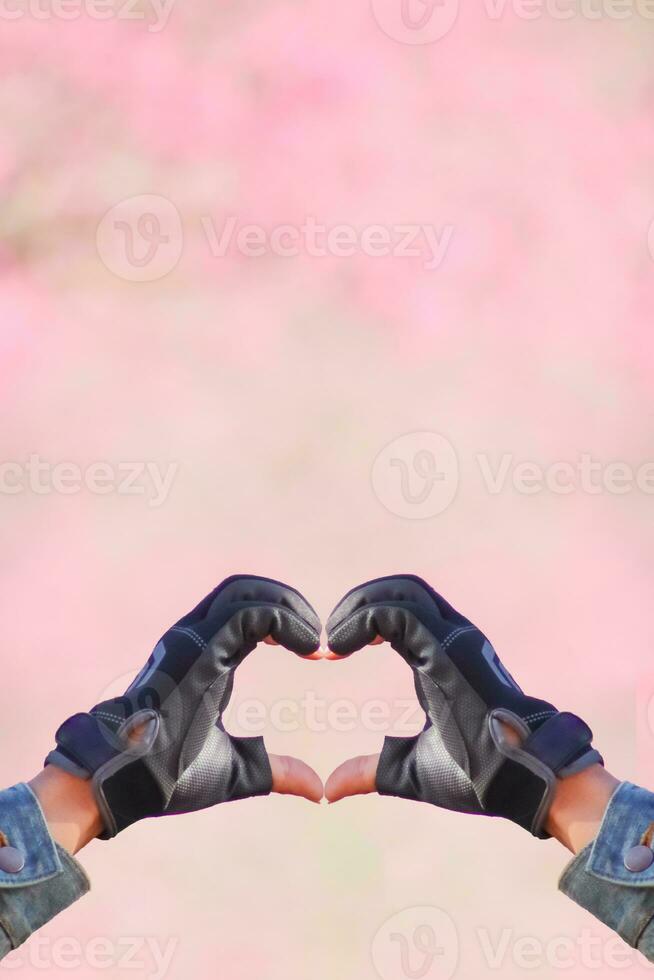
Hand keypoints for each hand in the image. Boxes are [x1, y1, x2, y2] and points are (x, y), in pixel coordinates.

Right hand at [44, 576, 322, 838]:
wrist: (129, 782)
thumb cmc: (169, 774)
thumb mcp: (237, 768)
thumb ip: (277, 770)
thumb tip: (316, 790)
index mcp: (206, 656)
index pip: (248, 610)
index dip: (286, 621)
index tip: (315, 652)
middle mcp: (197, 638)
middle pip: (247, 589)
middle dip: (289, 602)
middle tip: (316, 638)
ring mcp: (193, 638)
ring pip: (245, 590)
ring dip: (288, 606)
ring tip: (312, 640)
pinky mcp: (196, 647)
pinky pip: (246, 612)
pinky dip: (282, 619)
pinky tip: (304, 647)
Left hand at [324, 575, 601, 836]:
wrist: (520, 783)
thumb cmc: (480, 775)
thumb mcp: (412, 768)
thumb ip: (372, 770)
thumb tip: (333, 789)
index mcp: (441, 656)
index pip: (400, 609)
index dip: (361, 620)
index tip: (332, 652)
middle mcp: (451, 638)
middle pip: (401, 588)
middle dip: (358, 602)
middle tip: (329, 637)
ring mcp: (455, 639)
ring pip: (403, 590)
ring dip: (359, 605)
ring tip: (334, 640)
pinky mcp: (451, 649)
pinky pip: (400, 613)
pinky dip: (364, 620)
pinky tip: (342, 647)